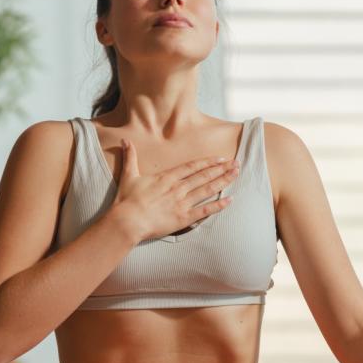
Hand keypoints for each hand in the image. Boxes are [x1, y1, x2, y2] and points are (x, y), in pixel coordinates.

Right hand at [112, 137, 237, 241]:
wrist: (127, 221)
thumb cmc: (127, 200)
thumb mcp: (128, 175)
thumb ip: (130, 157)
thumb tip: (125, 140)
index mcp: (167, 177)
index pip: (192, 166)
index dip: (208, 162)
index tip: (221, 158)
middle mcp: (178, 188)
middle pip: (204, 175)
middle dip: (222, 168)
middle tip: (236, 163)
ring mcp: (182, 203)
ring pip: (207, 189)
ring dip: (223, 181)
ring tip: (236, 175)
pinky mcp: (183, 218)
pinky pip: (204, 210)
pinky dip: (218, 205)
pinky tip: (229, 200)